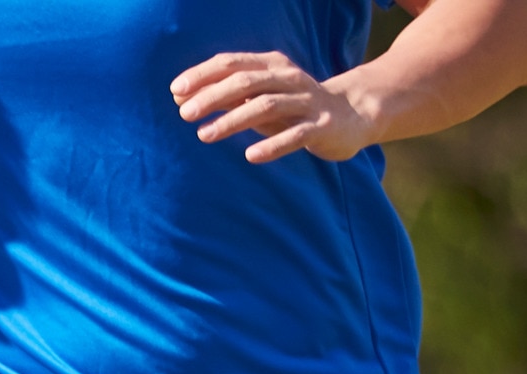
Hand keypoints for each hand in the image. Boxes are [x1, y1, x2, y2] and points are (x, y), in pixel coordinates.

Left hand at [171, 51, 380, 162]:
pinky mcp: (321, 127)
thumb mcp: (259, 99)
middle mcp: (289, 79)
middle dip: (212, 97)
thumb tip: (181, 100)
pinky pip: (295, 135)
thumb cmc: (293, 107)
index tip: (175, 91)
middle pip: (246, 82)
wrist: (351, 114)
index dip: (203, 75)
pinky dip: (272, 145)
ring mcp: (306, 102)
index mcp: (272, 66)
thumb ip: (226, 98)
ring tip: (204, 134)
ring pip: (266, 106)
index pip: (232, 64)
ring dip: (232, 120)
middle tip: (185, 114)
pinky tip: (250, 156)